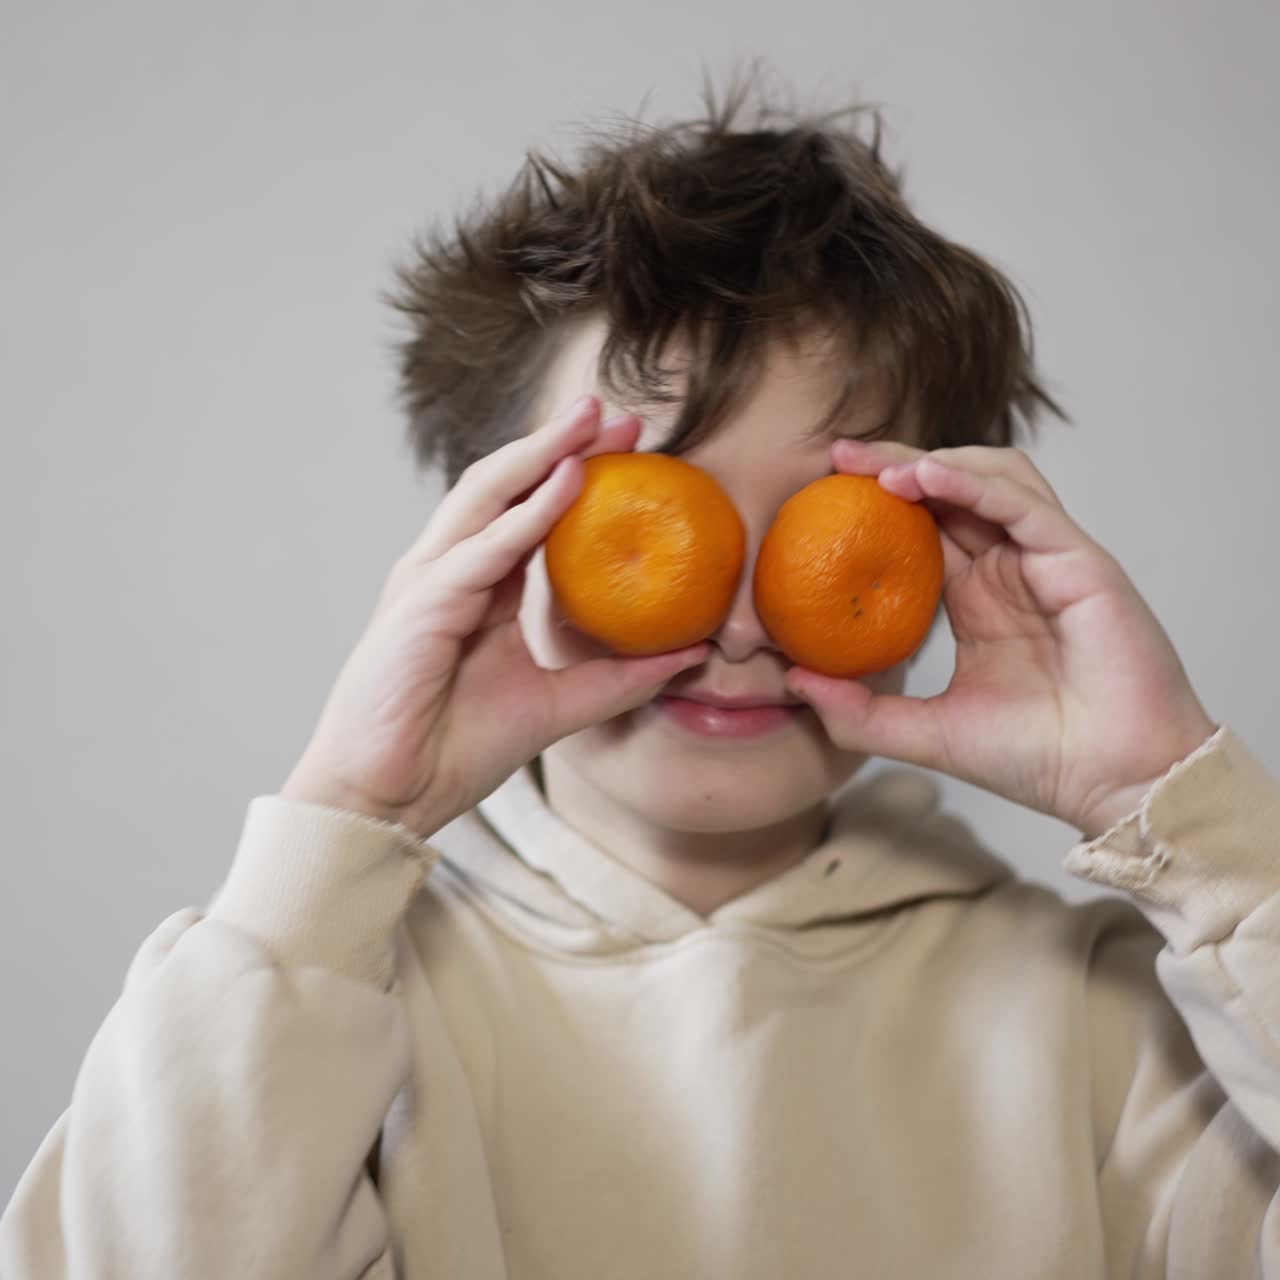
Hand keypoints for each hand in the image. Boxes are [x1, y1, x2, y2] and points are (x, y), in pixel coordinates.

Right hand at [281, 395, 708, 837]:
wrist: (390, 797)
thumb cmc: (456, 750)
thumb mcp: (558, 707)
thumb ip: (618, 678)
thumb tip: (691, 656)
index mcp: (478, 588)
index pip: (529, 512)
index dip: (577, 475)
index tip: (633, 449)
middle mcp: (451, 571)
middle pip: (508, 487)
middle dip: (562, 444)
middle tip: (620, 414)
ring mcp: (430, 580)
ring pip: (489, 496)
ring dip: (544, 453)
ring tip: (593, 421)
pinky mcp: (421, 604)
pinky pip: (483, 549)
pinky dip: (527, 513)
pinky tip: (569, 481)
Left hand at [784, 440, 1216, 839]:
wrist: (1113, 786)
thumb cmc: (1035, 759)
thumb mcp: (925, 734)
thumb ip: (860, 712)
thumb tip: (794, 682)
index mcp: (978, 597)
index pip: (923, 526)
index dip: (877, 501)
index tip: (822, 489)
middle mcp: (1010, 570)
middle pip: (952, 489)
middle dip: (894, 462)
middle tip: (838, 455)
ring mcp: (1047, 561)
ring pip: (994, 478)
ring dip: (936, 463)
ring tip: (879, 469)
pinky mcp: (1081, 563)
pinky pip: (1024, 505)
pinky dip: (974, 485)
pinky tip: (926, 478)